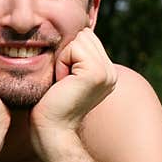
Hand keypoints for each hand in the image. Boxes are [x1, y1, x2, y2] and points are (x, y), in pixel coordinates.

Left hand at [30, 27, 116, 145]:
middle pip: (84, 35)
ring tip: (62, 82)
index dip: (67, 52)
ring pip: (79, 39)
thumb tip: (70, 32)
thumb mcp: (66, 75)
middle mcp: (112, 72)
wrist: (51, 129)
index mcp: (106, 72)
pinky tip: (62, 82)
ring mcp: (108, 73)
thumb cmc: (49, 104)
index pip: (86, 38)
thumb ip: (74, 57)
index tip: (63, 78)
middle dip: (66, 53)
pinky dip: (62, 62)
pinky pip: (73, 48)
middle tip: (62, 81)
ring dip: (63, 58)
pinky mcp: (97, 73)